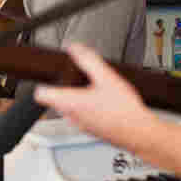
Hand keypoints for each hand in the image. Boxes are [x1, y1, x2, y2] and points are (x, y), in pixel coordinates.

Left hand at [33, 43, 157, 146]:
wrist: (139, 132)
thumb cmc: (124, 110)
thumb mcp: (106, 77)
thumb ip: (88, 60)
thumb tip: (75, 47)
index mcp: (69, 102)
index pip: (41, 94)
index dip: (43, 83)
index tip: (48, 77)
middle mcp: (71, 116)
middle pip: (56, 99)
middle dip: (65, 88)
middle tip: (79, 79)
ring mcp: (81, 125)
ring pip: (70, 108)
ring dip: (78, 98)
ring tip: (95, 91)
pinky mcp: (91, 130)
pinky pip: (83, 116)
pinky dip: (89, 108)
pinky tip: (105, 103)